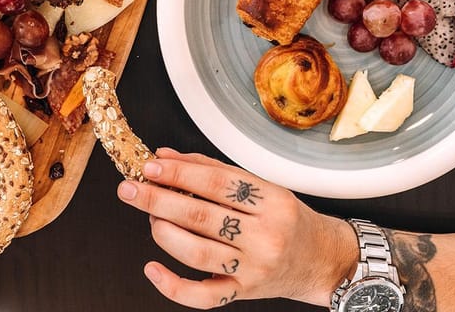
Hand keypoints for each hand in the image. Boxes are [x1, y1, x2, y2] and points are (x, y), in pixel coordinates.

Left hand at [117, 149, 357, 308]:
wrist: (324, 261)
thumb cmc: (289, 219)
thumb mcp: (262, 186)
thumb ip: (212, 170)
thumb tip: (164, 157)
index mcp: (271, 202)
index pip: (216, 184)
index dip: (179, 174)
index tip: (150, 166)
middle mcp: (265, 236)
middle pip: (201, 217)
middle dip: (158, 200)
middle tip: (130, 189)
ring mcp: (254, 268)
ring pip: (196, 253)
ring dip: (163, 233)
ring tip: (148, 217)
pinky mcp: (244, 292)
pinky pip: (203, 296)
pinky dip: (172, 285)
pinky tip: (151, 268)